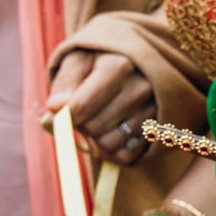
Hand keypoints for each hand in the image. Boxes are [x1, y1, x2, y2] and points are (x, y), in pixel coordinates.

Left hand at [45, 49, 154, 165]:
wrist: (137, 65)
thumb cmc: (101, 60)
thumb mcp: (78, 59)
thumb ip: (63, 83)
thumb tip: (56, 108)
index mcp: (119, 66)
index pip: (80, 107)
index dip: (65, 114)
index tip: (62, 109)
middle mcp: (141, 89)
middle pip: (93, 128)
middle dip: (82, 124)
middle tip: (85, 112)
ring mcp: (153, 111)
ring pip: (109, 145)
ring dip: (97, 138)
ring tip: (101, 119)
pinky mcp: (159, 132)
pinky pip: (125, 156)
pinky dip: (114, 149)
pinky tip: (114, 131)